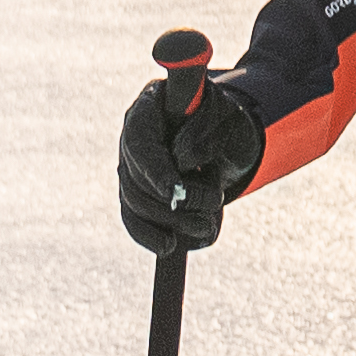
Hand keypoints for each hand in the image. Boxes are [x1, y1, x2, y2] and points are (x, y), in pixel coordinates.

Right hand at [115, 53, 259, 255]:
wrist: (224, 134)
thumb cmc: (222, 118)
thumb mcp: (224, 115)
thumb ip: (204, 132)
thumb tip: (181, 161)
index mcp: (149, 107)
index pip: (142, 143)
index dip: (156, 171)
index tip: (175, 194)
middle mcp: (132, 138)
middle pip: (137, 179)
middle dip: (174, 202)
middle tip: (213, 205)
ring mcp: (131, 168)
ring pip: (135, 204)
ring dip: (170, 222)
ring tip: (206, 228)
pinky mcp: (136, 194)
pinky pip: (133, 220)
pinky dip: (149, 236)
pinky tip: (169, 248)